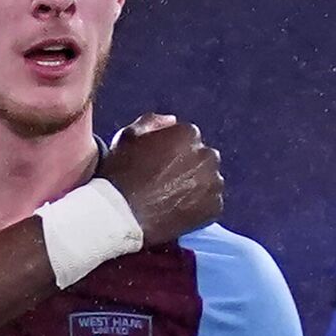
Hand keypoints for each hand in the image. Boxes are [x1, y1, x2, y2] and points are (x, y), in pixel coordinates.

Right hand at [97, 113, 221, 244]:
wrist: (122, 215)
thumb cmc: (121, 174)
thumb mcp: (127, 136)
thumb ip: (152, 121)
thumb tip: (172, 121)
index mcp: (188, 133)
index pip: (187, 138)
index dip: (171, 151)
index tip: (157, 164)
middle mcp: (206, 154)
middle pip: (201, 157)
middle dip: (188, 166)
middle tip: (164, 182)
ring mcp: (213, 181)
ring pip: (208, 180)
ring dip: (195, 185)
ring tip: (170, 197)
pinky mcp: (215, 206)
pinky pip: (210, 203)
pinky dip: (198, 206)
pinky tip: (176, 210)